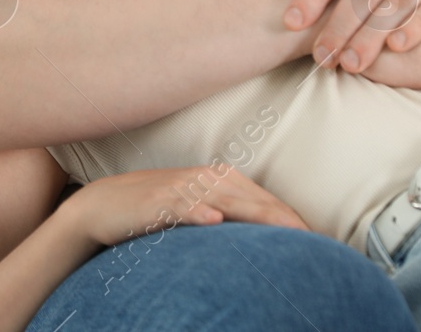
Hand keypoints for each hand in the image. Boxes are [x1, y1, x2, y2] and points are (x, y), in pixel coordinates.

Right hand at [59, 165, 308, 247]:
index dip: (290, 218)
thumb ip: (229, 217)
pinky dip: (198, 212)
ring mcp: (182, 189)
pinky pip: (182, 207)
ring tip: (284, 231)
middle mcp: (206, 179)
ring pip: (226, 200)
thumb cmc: (157, 210)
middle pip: (253, 199)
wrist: (104, 205)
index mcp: (220, 180)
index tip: (316, 239)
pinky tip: (214, 221)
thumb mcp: (198, 210)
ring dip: (255, 215)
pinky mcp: (157, 203)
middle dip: (283, 219)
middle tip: (311, 240)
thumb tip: (262, 238)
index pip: (264, 200)